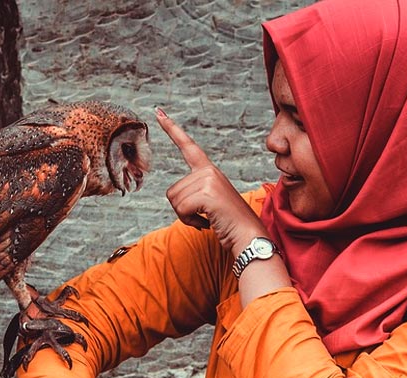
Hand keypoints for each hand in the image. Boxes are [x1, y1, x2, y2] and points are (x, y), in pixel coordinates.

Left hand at [155, 107, 267, 254]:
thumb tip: (177, 197)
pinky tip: (207, 223)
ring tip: (207, 218)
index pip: (188, 146)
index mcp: (209, 170)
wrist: (249, 236)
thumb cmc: (229, 223)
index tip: (158, 112)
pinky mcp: (207, 193)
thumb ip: (196, 192)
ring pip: (174, 201)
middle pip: (172, 191)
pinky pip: (181, 209)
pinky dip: (190, 221)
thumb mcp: (210, 202)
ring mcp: (209, 180)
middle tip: (204, 216)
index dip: (171, 129)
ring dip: (186, 216)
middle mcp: (209, 171)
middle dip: (182, 210)